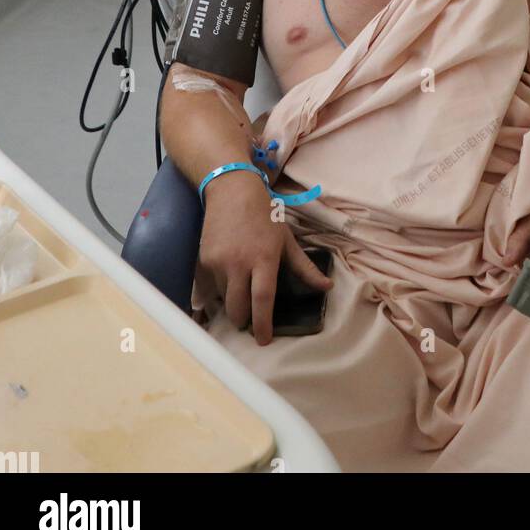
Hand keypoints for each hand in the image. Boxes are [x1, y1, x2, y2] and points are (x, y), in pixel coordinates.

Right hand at [199, 171, 332, 345]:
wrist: (231, 189)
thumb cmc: (265, 213)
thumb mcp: (287, 238)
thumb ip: (304, 267)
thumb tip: (326, 287)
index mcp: (264, 258)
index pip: (262, 300)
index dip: (263, 325)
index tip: (264, 340)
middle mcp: (239, 263)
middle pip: (238, 308)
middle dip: (244, 321)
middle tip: (251, 322)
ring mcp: (218, 262)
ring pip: (224, 298)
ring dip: (233, 302)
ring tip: (242, 291)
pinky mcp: (204, 260)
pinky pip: (212, 286)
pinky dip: (221, 289)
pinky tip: (229, 278)